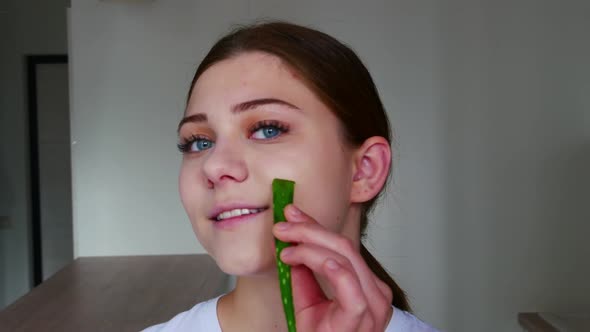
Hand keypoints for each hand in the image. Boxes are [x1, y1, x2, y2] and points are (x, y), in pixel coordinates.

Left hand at [272, 204, 392, 331]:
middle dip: (310, 230)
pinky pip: (350, 286)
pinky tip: (311, 259)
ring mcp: (372, 304)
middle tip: (283, 225)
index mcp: (366, 285)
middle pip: (343, 246)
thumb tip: (293, 245)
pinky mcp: (361, 316)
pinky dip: (332, 269)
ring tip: (285, 245)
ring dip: (310, 244)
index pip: (341, 246)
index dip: (315, 227)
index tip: (291, 216)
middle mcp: (375, 291)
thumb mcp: (309, 302)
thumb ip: (305, 275)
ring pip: (344, 258)